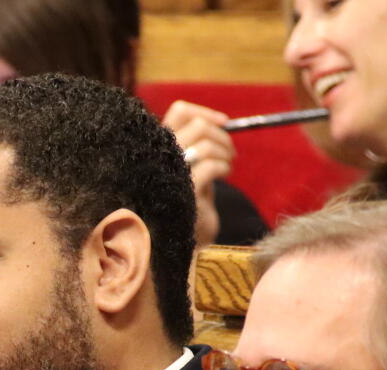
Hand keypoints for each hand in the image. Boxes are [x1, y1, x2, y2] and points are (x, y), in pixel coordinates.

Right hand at [162, 100, 236, 247]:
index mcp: (156, 146)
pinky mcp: (184, 191)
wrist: (185, 241)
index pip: (178, 111)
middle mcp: (157, 157)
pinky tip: (224, 175)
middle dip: (222, 136)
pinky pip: (211, 165)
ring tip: (228, 165)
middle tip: (230, 152)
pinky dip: (224, 167)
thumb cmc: (189, 201)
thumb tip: (219, 121)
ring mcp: (169, 174)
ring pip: (206, 144)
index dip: (204, 112)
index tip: (223, 122)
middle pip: (197, 125)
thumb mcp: (189, 166)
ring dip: (225, 152)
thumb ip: (195, 143)